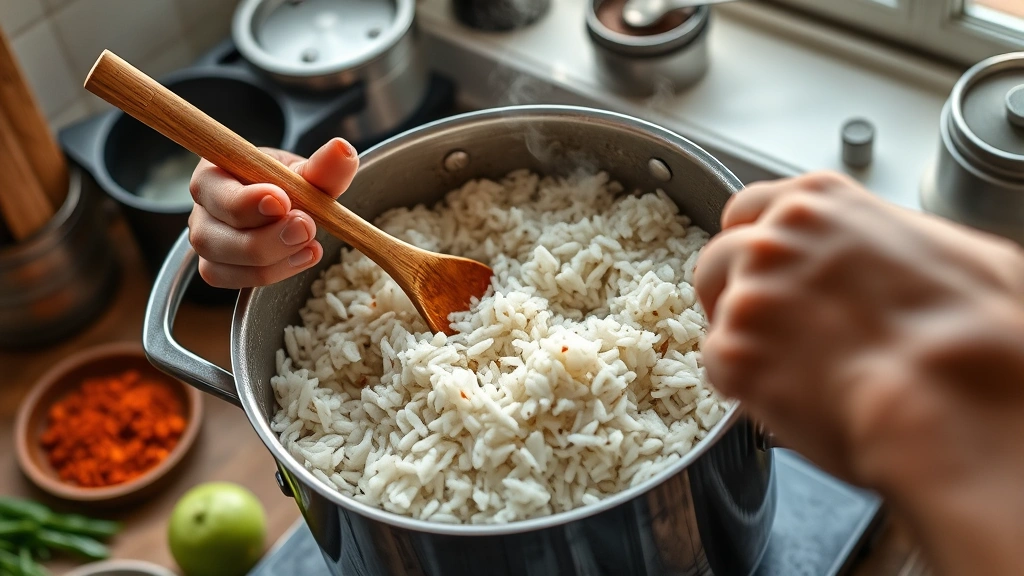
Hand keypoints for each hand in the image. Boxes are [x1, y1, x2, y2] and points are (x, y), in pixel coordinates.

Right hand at [187, 138, 357, 287]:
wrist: (289, 204)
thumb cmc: (289, 183)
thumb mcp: (308, 172)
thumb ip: (324, 166)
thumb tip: (342, 149)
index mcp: (213, 173)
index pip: (213, 190)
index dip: (245, 201)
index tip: (283, 201)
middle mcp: (201, 209)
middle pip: (214, 235)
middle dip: (267, 237)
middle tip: (307, 227)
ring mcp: (207, 242)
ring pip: (223, 264)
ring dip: (274, 259)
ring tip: (310, 245)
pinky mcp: (217, 269)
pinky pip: (237, 281)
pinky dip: (275, 273)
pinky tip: (302, 258)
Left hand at [694, 172, 1023, 574]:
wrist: (951, 395)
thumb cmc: (974, 328)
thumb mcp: (961, 251)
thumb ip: (901, 241)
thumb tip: (908, 259)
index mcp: (820, 203)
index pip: (751, 209)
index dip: (754, 242)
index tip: (763, 266)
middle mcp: (772, 239)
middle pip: (722, 258)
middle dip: (736, 290)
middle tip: (774, 325)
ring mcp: (746, 294)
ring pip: (718, 314)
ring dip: (744, 337)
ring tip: (789, 365)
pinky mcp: (732, 353)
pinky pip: (722, 368)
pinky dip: (746, 385)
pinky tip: (790, 394)